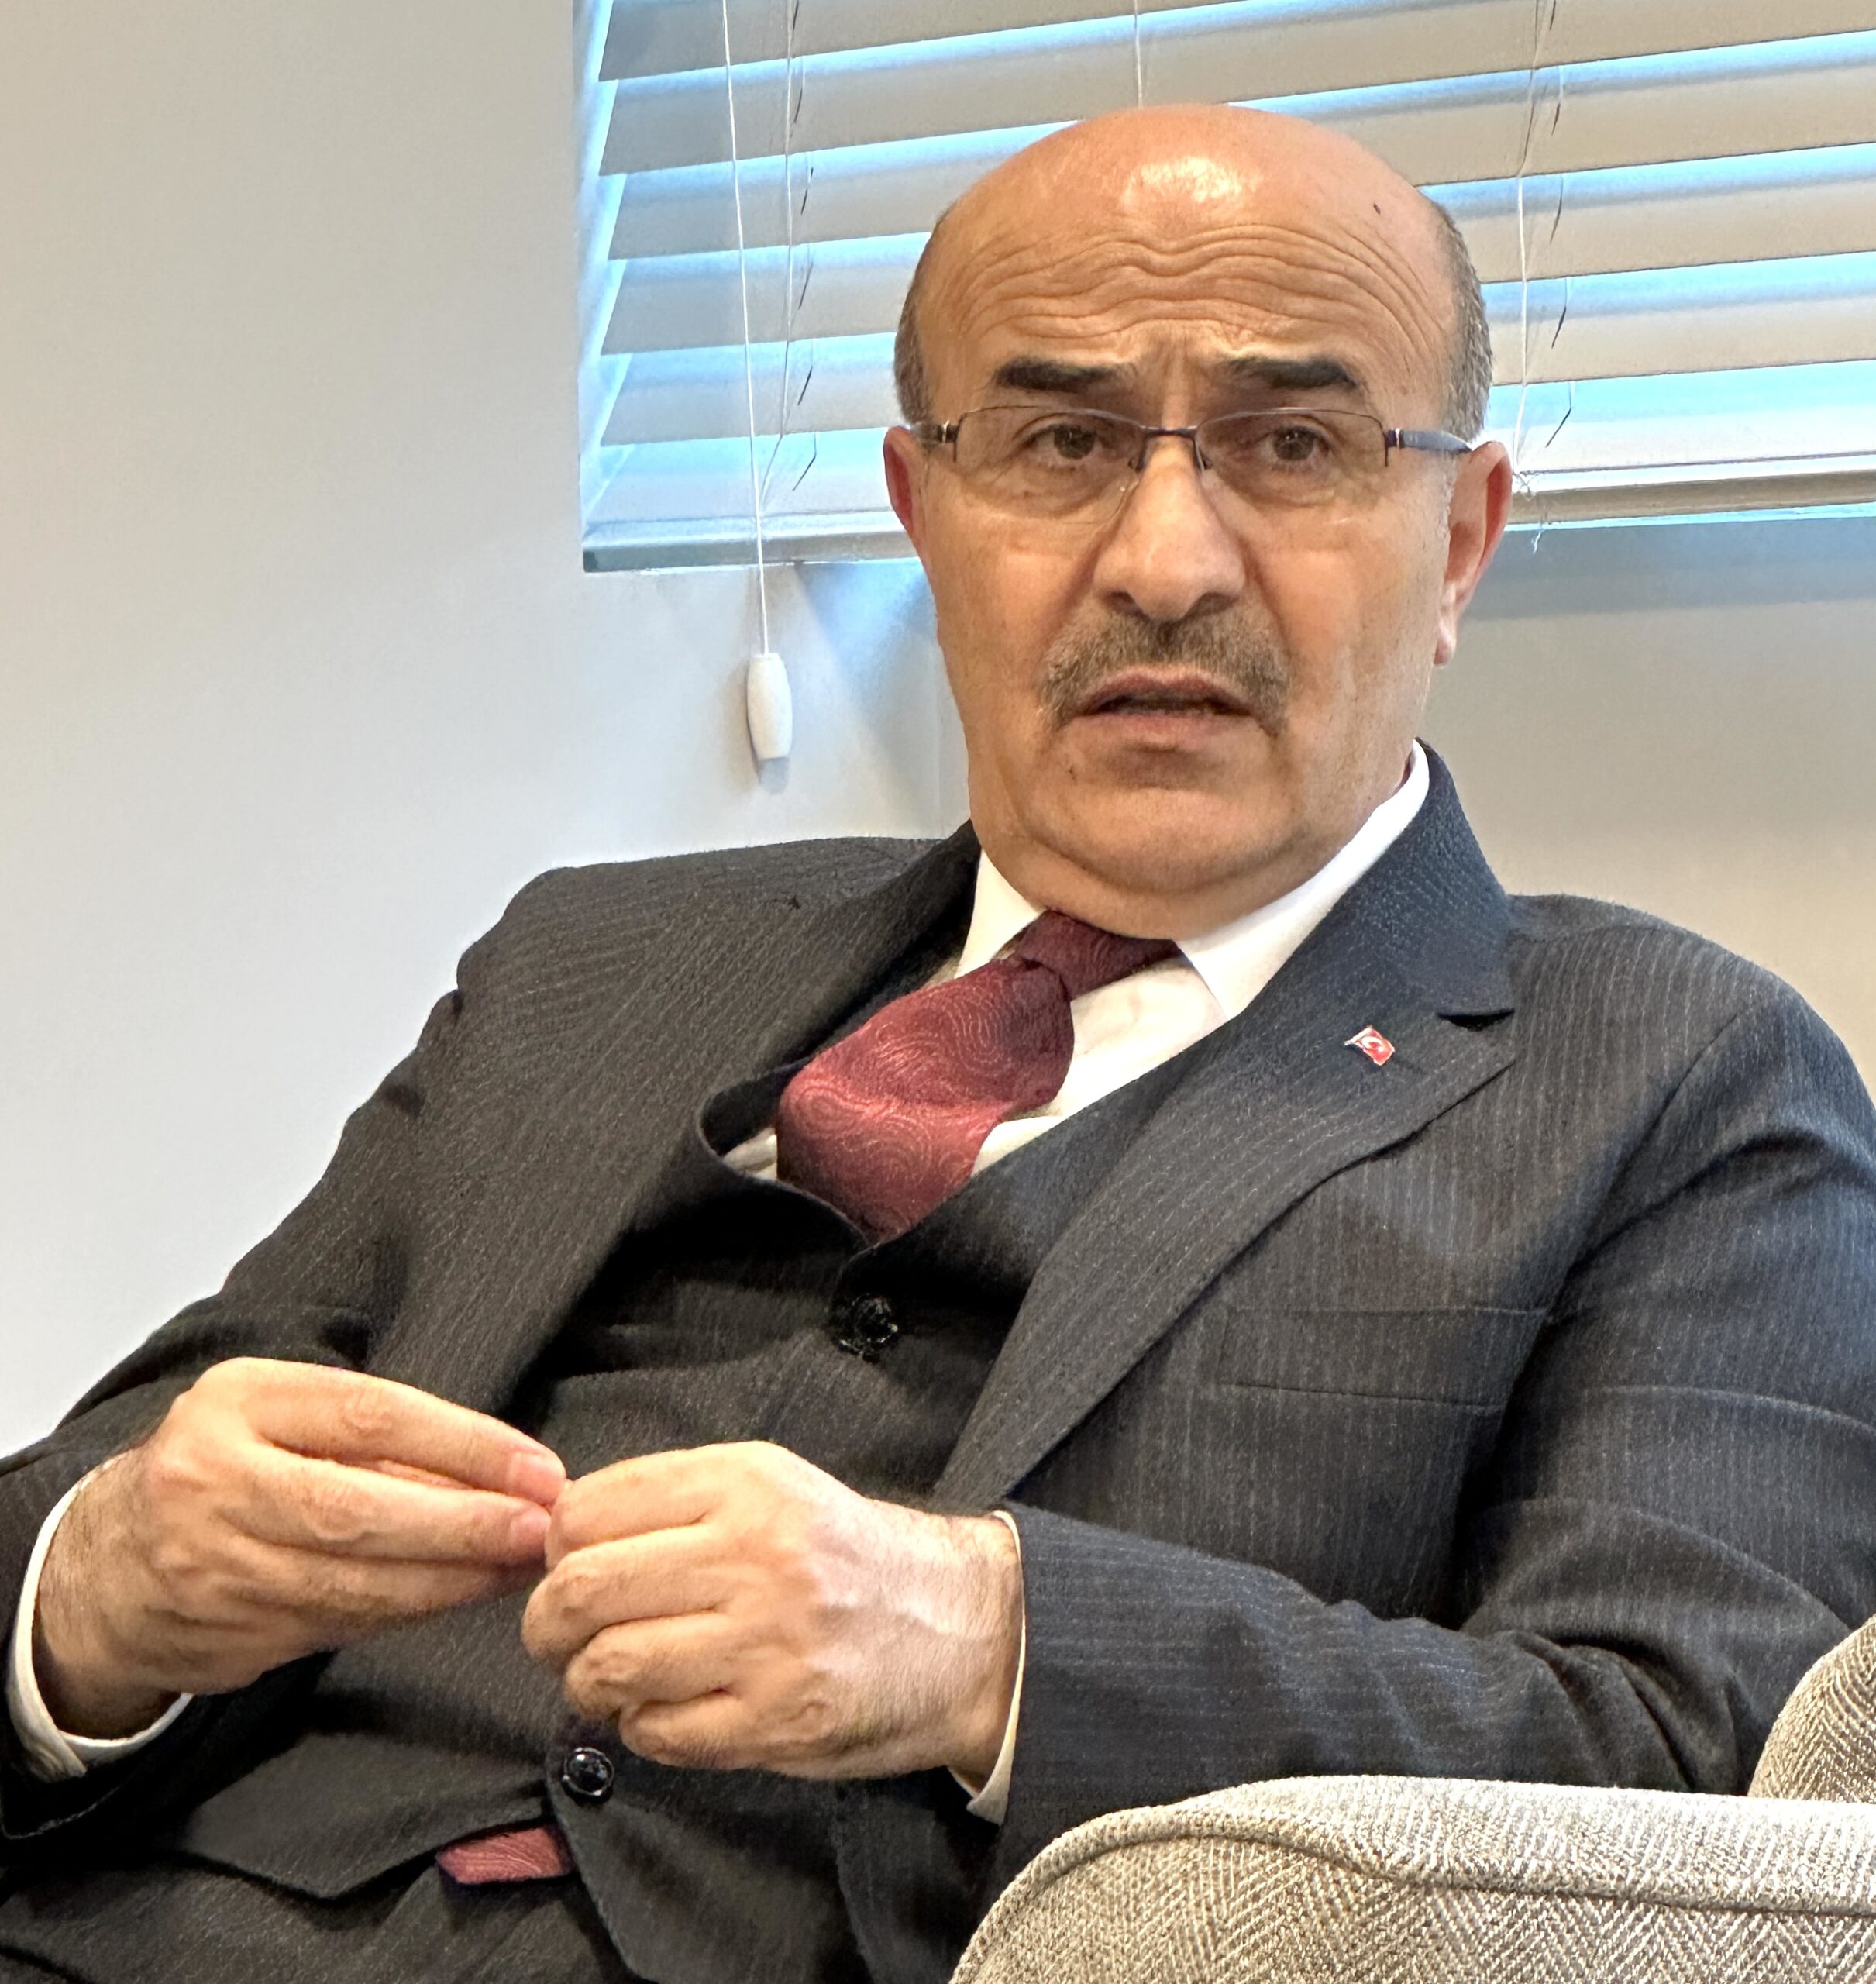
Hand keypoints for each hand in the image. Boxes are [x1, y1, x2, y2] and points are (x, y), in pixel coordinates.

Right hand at [33, 1358, 565, 1737]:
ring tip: (520, 1567)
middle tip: (539, 1528)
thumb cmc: (221, 1470)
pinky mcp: (226, 1632)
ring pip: (353, 1581)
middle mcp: (216, 1480)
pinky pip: (340, 1623)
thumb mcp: (281, 1417)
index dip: (464, 1445)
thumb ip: (377, 1439)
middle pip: (358, 1509)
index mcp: (239, 1401)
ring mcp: (214, 1564)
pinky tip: (463, 1596)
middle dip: (464, 1524)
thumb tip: (503, 1471)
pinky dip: (411, 1612)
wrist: (103, 1569)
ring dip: (452, 1579)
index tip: (536, 1468)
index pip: (371, 1416)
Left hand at [521, 1442, 1022, 1781]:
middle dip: (548, 1622)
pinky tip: (664, 1708)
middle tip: (560, 1633)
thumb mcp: (771, 1486)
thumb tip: (559, 1532)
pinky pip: (656, 1732)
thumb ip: (673, 1497)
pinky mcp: (776, 1721)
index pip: (589, 1510)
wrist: (954, 1627)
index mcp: (745, 1485)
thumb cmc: (844, 1556)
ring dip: (587, 1682)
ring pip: (607, 1667)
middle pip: (582, 1590)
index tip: (568, 1564)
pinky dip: (639, 1727)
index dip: (555, 1545)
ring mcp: (766, 1642)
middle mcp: (755, 1555)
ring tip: (607, 1676)